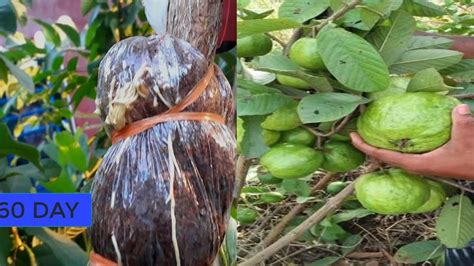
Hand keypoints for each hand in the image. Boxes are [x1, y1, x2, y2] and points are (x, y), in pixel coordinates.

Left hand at [350, 104, 473, 179]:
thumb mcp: (469, 138)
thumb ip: (463, 123)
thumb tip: (458, 108)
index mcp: (417, 164)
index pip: (384, 156)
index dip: (366, 147)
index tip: (352, 137)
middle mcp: (415, 166)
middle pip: (384, 156)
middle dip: (368, 144)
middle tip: (355, 130)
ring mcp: (420, 164)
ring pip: (393, 155)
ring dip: (379, 145)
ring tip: (367, 131)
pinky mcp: (426, 160)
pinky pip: (404, 152)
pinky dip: (393, 143)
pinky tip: (392, 133)